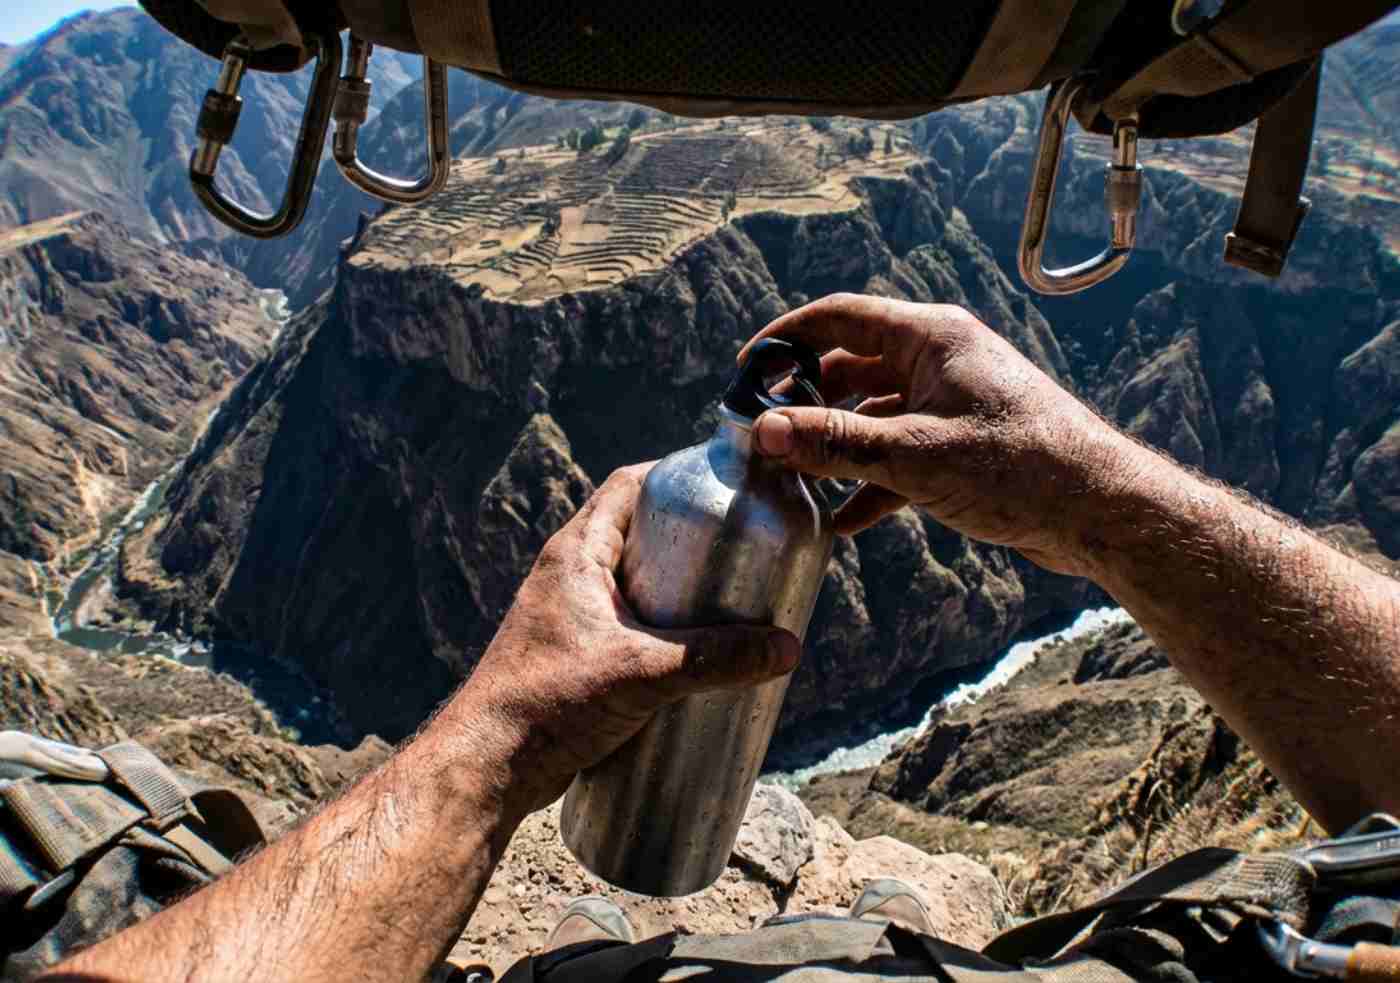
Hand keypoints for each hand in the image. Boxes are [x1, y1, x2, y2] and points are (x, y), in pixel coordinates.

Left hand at [452, 465, 800, 814]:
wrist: (486, 767)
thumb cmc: (546, 704)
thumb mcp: (641, 674)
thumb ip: (714, 659)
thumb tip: (786, 649)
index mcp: (575, 555)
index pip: (627, 487)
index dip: (675, 474)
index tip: (725, 483)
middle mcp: (568, 577)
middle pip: (637, 534)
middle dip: (691, 538)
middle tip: (743, 548)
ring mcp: (569, 618)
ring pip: (634, 585)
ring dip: (677, 589)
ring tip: (732, 601)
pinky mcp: (575, 658)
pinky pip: (627, 627)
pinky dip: (662, 631)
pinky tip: (696, 654)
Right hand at [741, 294, 1147, 574]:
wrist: (1100, 512)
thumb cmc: (1020, 467)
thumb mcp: (915, 456)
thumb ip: (837, 444)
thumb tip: (767, 431)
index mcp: (931, 337)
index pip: (840, 316)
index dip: (787, 338)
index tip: (746, 367)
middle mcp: (939, 360)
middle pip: (851, 367)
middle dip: (806, 403)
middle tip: (765, 434)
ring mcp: (952, 403)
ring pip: (873, 416)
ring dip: (836, 448)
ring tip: (794, 480)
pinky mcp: (962, 445)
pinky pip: (900, 453)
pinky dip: (870, 482)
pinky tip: (843, 521)